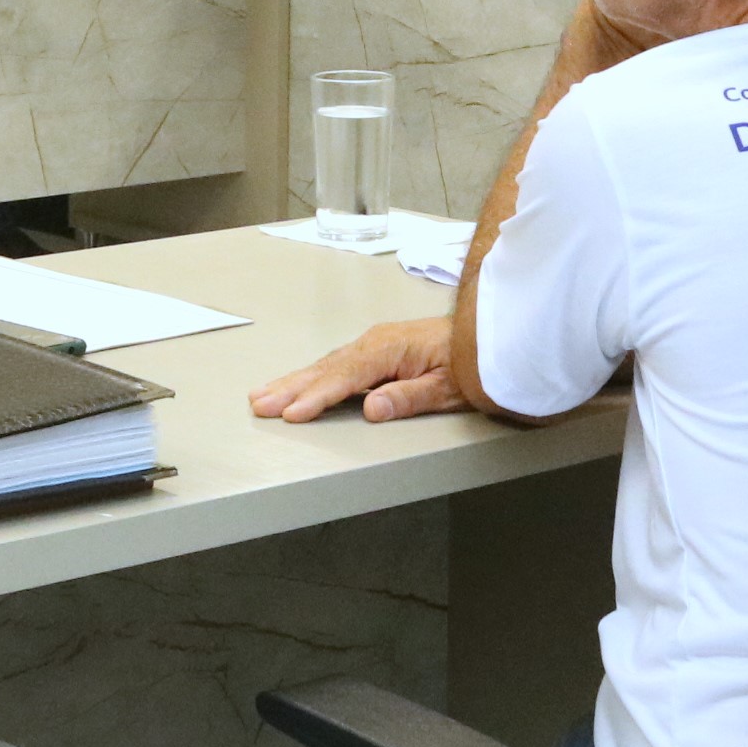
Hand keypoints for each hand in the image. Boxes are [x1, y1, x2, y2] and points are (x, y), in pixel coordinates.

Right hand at [250, 317, 462, 423]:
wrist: (488, 332)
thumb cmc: (472, 359)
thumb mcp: (448, 386)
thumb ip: (408, 397)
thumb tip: (370, 408)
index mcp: (390, 348)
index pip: (345, 376)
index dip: (316, 397)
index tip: (291, 413)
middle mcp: (376, 342)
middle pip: (326, 369)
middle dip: (290, 388)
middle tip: (259, 404)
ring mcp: (374, 344)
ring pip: (326, 365)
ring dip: (293, 381)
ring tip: (262, 395)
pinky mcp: (376, 349)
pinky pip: (336, 363)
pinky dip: (311, 375)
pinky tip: (296, 384)